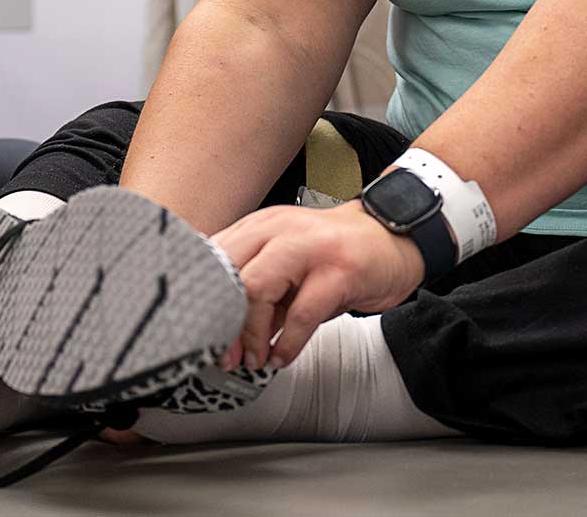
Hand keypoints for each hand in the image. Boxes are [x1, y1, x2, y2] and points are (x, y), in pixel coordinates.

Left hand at [213, 201, 425, 371]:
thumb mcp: (287, 265)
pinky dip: (288, 343)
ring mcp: (310, 247)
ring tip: (253, 360)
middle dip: (220, 321)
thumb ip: (255, 289)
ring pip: (258, 288)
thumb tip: (220, 331)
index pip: (213, 258)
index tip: (194, 333)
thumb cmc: (335, 256)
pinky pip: (302, 314)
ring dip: (250, 334)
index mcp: (260, 226)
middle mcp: (279, 229)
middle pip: (229, 273)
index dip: (198, 299)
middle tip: (221, 355)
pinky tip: (283, 357)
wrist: (392, 238)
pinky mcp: (339, 270)